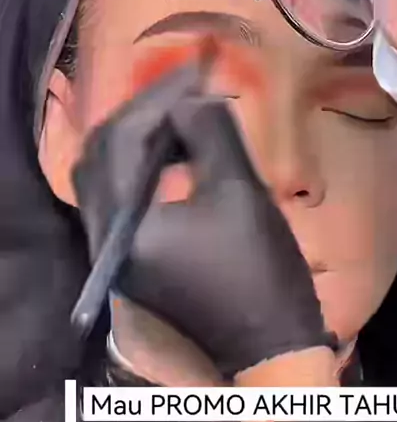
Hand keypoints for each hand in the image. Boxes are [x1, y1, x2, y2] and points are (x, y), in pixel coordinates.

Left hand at [73, 66, 335, 377]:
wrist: (270, 351)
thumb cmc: (260, 273)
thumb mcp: (241, 191)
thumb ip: (209, 132)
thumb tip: (191, 99)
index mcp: (125, 224)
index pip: (121, 139)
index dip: (156, 97)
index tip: (196, 70)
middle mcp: (105, 239)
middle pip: (102, 155)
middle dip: (141, 114)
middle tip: (184, 90)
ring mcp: (117, 254)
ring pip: (108, 177)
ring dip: (140, 139)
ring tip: (183, 115)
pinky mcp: (134, 261)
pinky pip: (123, 200)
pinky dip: (143, 169)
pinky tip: (177, 156)